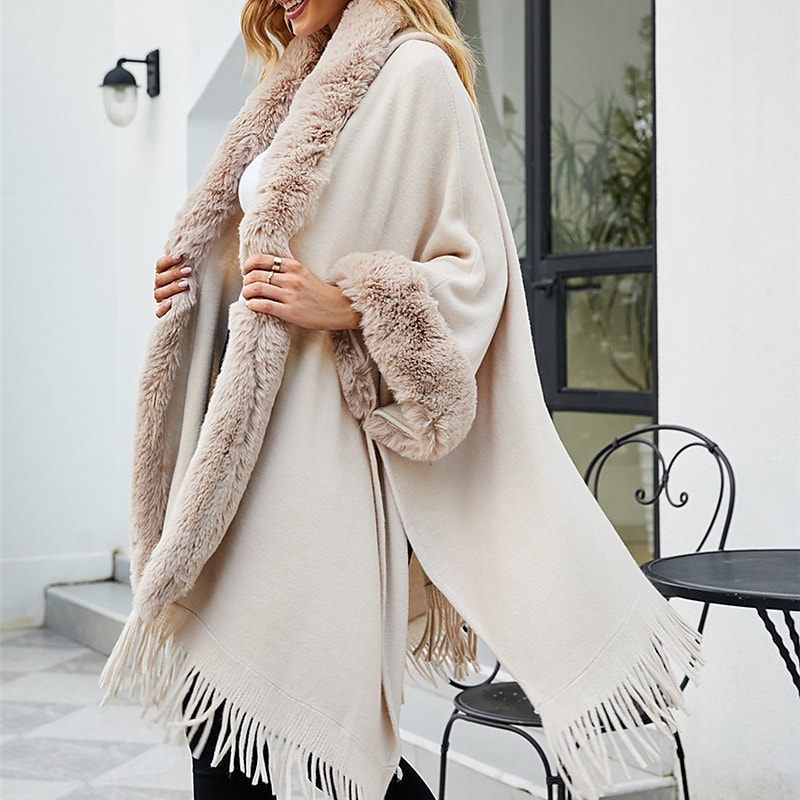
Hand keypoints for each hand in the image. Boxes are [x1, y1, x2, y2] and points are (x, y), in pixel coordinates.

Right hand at [154, 255, 191, 317]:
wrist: (197, 308)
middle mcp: (160, 287)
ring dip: (172, 288)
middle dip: (174, 273)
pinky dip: (163, 308)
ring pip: (159, 293)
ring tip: (185, 284)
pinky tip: (170, 303)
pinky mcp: (163, 314)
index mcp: (163, 275)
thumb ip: (189, 265)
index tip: (180, 257)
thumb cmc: (194, 288)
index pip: (160, 265)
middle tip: (188, 270)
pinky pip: (159, 312)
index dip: (168, 260)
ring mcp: (160, 300)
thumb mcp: (192, 275)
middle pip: (160, 278)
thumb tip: (198, 251)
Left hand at [241, 254, 359, 330]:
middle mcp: (291, 279)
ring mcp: (290, 295)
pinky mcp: (290, 311)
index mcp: (294, 267)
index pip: (262, 259)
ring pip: (257, 289)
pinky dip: (253, 304)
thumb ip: (288, 270)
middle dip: (246, 281)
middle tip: (246, 286)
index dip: (249, 265)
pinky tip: (252, 305)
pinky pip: (264, 305)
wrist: (339, 308)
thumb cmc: (321, 293)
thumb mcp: (305, 273)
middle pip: (256, 275)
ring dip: (247, 293)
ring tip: (247, 296)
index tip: (246, 271)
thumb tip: (265, 271)